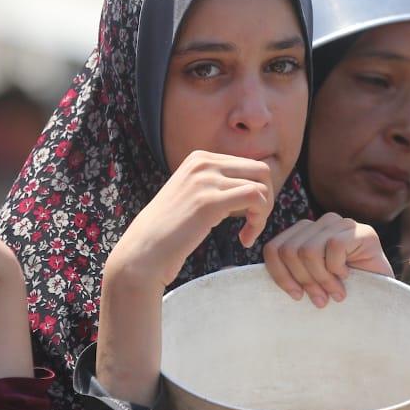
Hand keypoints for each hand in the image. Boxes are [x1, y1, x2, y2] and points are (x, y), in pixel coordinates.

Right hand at [105, 151, 274, 294]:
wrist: (143, 252)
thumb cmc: (170, 232)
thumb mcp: (194, 196)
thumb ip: (218, 185)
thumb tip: (257, 187)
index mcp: (200, 158)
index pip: (250, 165)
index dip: (257, 192)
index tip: (246, 218)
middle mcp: (203, 162)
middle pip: (261, 170)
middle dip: (266, 199)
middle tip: (254, 224)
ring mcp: (205, 179)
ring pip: (262, 186)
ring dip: (263, 214)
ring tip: (248, 234)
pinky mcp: (210, 201)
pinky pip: (256, 199)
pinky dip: (259, 221)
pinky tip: (244, 240)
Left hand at [263, 213, 392, 306]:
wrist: (382, 300)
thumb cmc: (343, 294)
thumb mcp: (308, 282)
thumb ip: (287, 273)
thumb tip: (243, 275)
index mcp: (304, 233)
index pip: (274, 248)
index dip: (280, 276)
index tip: (296, 296)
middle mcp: (321, 223)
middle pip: (289, 251)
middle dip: (303, 280)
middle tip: (320, 300)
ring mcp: (342, 224)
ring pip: (309, 251)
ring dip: (322, 279)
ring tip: (336, 293)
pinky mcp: (362, 232)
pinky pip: (333, 248)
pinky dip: (338, 270)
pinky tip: (349, 278)